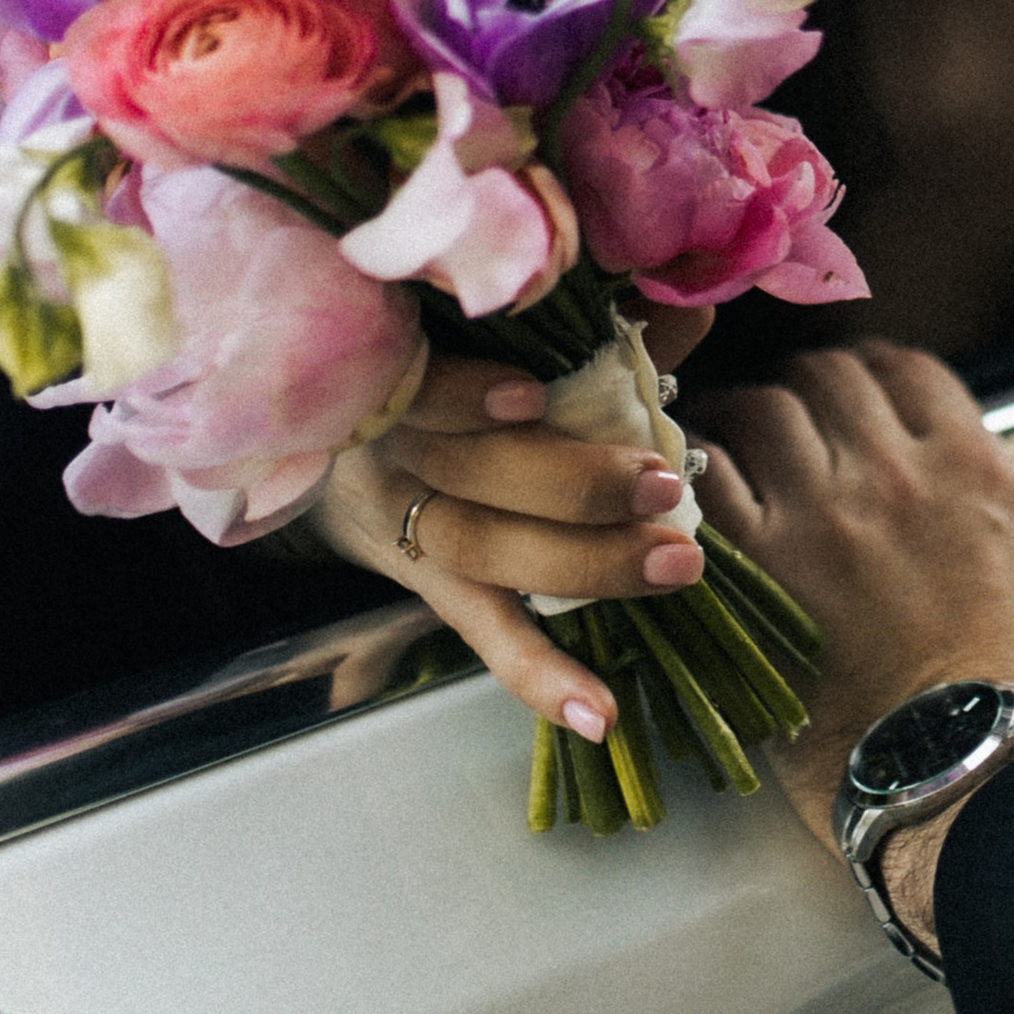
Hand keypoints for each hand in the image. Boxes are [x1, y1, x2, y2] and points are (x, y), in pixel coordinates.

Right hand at [314, 306, 716, 744]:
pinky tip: (598, 714)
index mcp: (398, 365)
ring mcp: (404, 519)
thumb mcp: (490, 325)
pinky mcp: (427, 581)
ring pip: (480, 549)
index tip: (532, 397)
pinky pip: (480, 632)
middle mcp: (391, 446)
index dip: (462, 397)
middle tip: (663, 484)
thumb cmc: (438, 355)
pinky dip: (540, 674)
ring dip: (584, 562)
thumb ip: (590, 315)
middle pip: (466, 477)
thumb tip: (690, 299)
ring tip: (675, 561)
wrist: (322, 431)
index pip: (414, 386)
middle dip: (569, 484)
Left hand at [698, 341, 1013, 869]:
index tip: (870, 403)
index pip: (904, 368)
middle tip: (803, 423)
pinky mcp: (755, 581)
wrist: (978, 786)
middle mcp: (887, 479)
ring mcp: (814, 524)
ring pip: (757, 412)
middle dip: (814, 389)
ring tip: (739, 445)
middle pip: (825, 376)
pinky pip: (704, 486)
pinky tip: (697, 496)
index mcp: (971, 467)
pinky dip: (696, 475)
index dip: (882, 375)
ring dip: (748, 419)